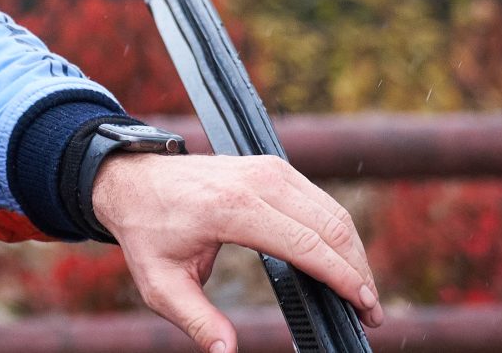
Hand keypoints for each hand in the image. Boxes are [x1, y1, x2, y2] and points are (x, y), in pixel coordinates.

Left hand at [91, 152, 384, 352]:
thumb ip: (196, 320)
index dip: (341, 277)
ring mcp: (266, 169)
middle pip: (329, 226)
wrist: (130, 180)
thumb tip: (226, 352)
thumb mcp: (160, 283)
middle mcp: (255, 182)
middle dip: (358, 271)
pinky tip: (341, 263)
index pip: (305, 243)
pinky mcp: (271, 167)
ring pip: (331, 211)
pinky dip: (338, 233)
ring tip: (362, 294)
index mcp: (231, 208)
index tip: (364, 307)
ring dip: (354, 252)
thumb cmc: (146, 231)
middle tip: (371, 312)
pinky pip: (318, 200)